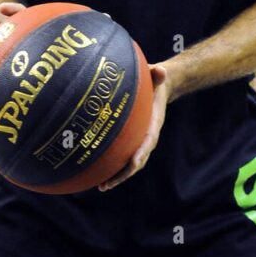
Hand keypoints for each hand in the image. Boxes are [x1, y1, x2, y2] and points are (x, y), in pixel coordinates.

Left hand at [97, 63, 169, 190]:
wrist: (160, 87)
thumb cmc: (156, 81)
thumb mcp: (157, 76)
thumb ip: (158, 74)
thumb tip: (161, 70)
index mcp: (155, 123)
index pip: (149, 140)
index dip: (142, 152)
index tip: (133, 162)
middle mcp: (147, 136)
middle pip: (138, 160)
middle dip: (125, 174)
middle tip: (108, 183)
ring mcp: (139, 140)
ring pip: (129, 163)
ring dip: (117, 176)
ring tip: (101, 186)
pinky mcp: (130, 139)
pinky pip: (121, 155)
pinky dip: (111, 165)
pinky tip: (94, 170)